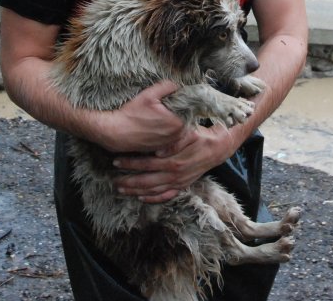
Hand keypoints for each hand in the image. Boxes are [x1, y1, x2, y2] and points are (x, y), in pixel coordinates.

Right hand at [90, 81, 186, 153]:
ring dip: (172, 124)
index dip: (181, 104)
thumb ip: (167, 86)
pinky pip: (169, 139)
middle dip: (177, 114)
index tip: (171, 102)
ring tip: (157, 118)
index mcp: (178, 123)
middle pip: (184, 121)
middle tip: (164, 109)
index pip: (188, 110)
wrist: (116, 132)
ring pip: (177, 131)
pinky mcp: (161, 149)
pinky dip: (165, 133)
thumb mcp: (149, 95)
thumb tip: (178, 86)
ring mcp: (169, 144)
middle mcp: (176, 136)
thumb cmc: (132, 114)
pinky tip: (154, 127)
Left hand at [112, 122, 241, 202]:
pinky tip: (142, 198)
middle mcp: (175, 174)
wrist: (219, 147)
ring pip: (153, 191)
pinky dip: (153, 199)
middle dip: (128, 181)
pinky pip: (166, 196)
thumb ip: (174, 141)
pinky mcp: (183, 185)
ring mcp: (179, 182)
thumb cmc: (201, 136)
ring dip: (136, 191)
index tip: (116, 161)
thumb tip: (158, 150)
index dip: (131, 163)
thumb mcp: (189, 133)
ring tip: (122, 190)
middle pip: (146, 181)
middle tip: (113, 180)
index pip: (146, 164)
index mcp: (173, 161)